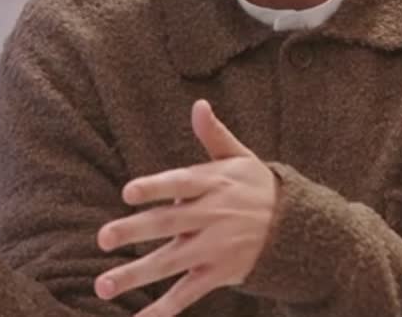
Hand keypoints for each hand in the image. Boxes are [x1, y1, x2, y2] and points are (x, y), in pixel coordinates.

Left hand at [95, 99, 277, 316]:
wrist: (299, 228)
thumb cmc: (259, 187)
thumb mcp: (241, 158)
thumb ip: (214, 135)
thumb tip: (199, 104)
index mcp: (215, 183)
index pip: (182, 183)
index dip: (156, 187)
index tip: (128, 192)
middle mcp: (213, 216)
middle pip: (169, 224)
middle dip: (134, 232)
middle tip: (102, 238)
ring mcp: (215, 248)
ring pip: (170, 263)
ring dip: (136, 275)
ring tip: (102, 284)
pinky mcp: (218, 274)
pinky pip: (187, 294)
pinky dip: (162, 309)